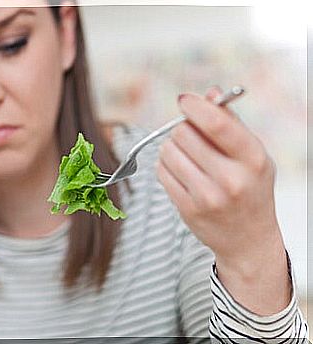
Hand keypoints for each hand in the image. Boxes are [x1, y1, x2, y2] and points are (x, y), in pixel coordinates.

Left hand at [155, 87, 283, 269]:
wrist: (248, 239)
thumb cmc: (251, 190)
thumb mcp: (253, 155)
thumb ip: (231, 122)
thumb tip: (209, 92)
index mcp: (253, 159)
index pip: (216, 123)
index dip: (195, 106)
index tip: (185, 100)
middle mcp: (230, 179)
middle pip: (183, 133)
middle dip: (183, 129)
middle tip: (191, 136)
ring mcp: (207, 197)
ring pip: (167, 151)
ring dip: (172, 147)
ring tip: (187, 156)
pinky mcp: (187, 209)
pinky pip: (161, 172)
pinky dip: (166, 165)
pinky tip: (182, 171)